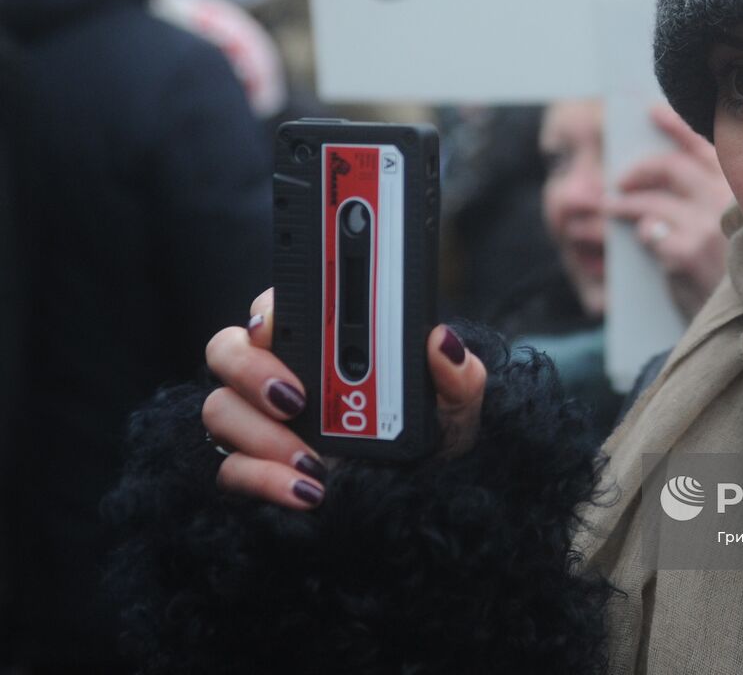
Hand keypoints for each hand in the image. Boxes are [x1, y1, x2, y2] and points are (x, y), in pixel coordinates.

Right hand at [202, 288, 486, 509]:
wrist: (422, 499)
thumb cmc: (432, 437)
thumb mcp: (455, 405)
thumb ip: (458, 373)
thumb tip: (443, 342)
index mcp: (323, 344)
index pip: (276, 306)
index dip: (267, 309)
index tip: (275, 325)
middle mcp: (282, 374)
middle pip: (228, 348)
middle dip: (251, 369)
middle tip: (296, 397)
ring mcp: (262, 422)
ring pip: (220, 409)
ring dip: (261, 434)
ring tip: (313, 460)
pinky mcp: (255, 469)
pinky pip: (231, 470)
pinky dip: (263, 480)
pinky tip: (308, 490)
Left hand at [605, 104, 734, 317]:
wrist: (742, 324)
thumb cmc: (731, 274)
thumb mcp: (728, 230)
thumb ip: (702, 200)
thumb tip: (654, 174)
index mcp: (739, 190)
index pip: (704, 146)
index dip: (675, 125)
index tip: (649, 112)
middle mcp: (727, 201)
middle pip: (670, 167)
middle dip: (637, 170)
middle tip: (619, 180)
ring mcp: (706, 225)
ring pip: (649, 201)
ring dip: (620, 203)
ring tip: (606, 206)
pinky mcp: (686, 251)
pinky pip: (647, 231)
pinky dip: (633, 233)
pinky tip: (629, 239)